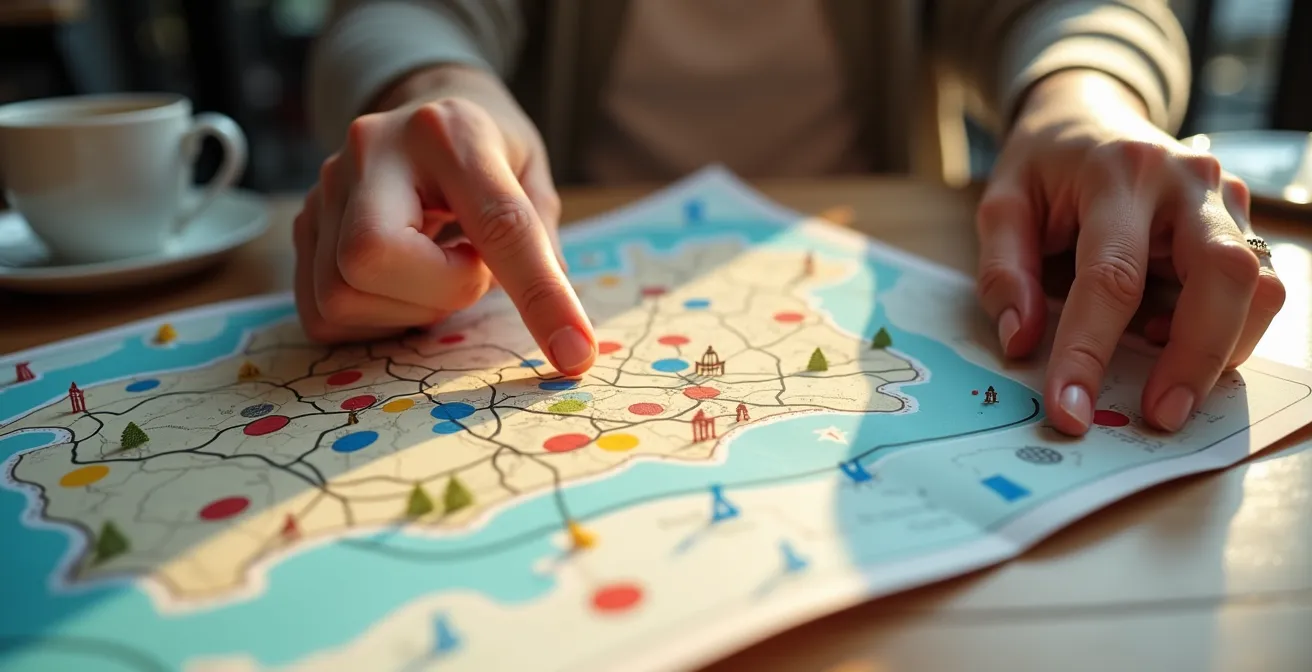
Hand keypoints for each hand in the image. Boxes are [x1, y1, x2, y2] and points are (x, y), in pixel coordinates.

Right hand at [293, 65, 596, 374]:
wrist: (422, 110)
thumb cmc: (487, 150)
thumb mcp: (532, 173)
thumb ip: (543, 244)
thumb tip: (561, 333)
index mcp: (451, 133)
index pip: (498, 223)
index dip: (539, 296)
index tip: (573, 355)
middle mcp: (371, 150)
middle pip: (373, 256)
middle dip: (435, 291)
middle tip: (469, 271)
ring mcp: (323, 189)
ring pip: (342, 294)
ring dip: (408, 308)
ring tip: (435, 272)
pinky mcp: (301, 229)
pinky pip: (324, 313)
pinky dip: (375, 318)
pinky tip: (402, 284)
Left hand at [977, 70, 1284, 435]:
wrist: (1089, 112)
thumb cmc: (1044, 166)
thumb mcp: (1001, 204)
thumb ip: (1005, 273)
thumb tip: (1021, 344)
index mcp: (1118, 173)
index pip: (1112, 277)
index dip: (1090, 351)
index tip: (1069, 409)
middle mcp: (1186, 180)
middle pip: (1223, 275)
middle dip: (1195, 357)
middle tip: (1158, 416)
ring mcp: (1225, 197)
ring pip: (1257, 285)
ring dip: (1218, 350)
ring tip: (1162, 383)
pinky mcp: (1242, 219)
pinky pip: (1256, 287)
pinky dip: (1224, 330)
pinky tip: (1169, 336)